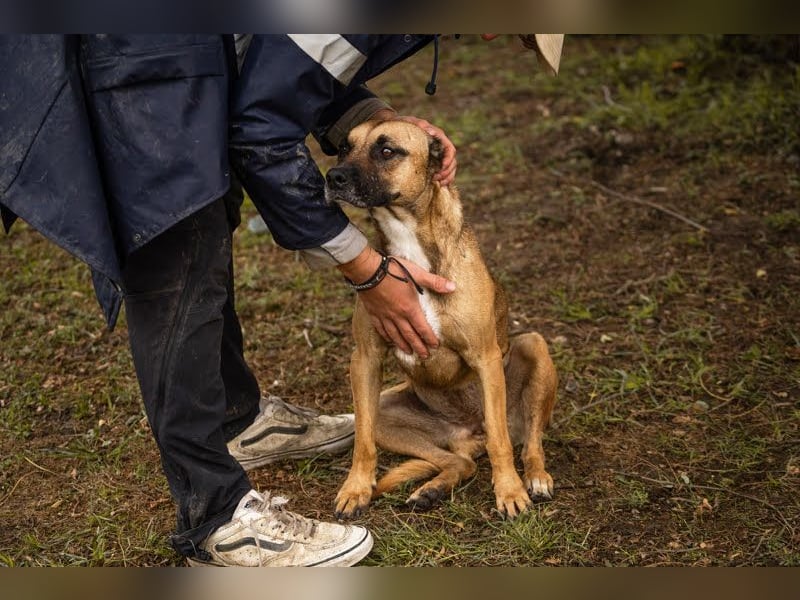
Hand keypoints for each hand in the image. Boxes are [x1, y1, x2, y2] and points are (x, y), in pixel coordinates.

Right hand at [338, 248, 455, 357]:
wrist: (368, 270)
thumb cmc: (393, 270)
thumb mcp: (417, 273)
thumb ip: (435, 282)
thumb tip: (453, 287)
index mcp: (409, 308)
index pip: (422, 327)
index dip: (429, 338)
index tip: (435, 346)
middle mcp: (397, 315)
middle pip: (409, 335)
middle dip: (418, 346)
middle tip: (424, 356)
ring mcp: (384, 316)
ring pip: (395, 335)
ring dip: (403, 345)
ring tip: (408, 352)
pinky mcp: (374, 313)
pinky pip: (381, 329)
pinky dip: (386, 336)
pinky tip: (389, 340)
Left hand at [394, 115, 457, 185]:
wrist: (398, 130)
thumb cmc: (405, 125)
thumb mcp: (411, 123)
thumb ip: (420, 125)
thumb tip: (428, 129)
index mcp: (439, 137)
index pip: (450, 150)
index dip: (448, 159)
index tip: (442, 167)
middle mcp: (441, 146)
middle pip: (452, 161)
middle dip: (447, 171)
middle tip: (436, 178)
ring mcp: (439, 155)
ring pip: (450, 168)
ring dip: (446, 177)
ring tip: (438, 183)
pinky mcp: (435, 162)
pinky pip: (444, 172)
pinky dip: (444, 179)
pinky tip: (439, 185)